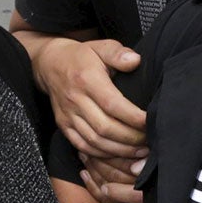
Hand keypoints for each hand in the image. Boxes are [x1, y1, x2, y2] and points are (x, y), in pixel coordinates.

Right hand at [39, 37, 146, 160]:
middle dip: (130, 138)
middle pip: (105, 128)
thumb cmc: (82, 56)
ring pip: (95, 141)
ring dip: (120, 151)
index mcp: (87, 80)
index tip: (151, 122)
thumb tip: (135, 60)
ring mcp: (67, 115)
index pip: (113, 104)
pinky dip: (103, 155)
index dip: (133, 117)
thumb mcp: (100, 46)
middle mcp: (75, 100)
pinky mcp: (63, 126)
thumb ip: (118, 53)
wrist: (50, 64)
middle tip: (150, 141)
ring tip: (140, 152)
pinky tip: (120, 155)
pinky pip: (83, 146)